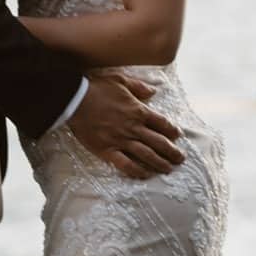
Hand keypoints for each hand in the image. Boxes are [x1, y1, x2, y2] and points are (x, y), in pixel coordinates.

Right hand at [68, 72, 183, 177]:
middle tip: (180, 159)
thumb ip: (139, 87)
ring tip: (168, 169)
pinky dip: (137, 171)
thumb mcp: (121, 80)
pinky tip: (145, 175)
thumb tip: (154, 91)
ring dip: (160, 163)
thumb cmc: (96, 88)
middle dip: (172, 152)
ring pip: (146, 155)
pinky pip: (126, 164)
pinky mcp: (107, 150)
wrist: (75, 100)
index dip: (172, 130)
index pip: (161, 123)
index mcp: (138, 111)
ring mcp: (121, 140)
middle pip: (158, 142)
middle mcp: (133, 127)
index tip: (178, 136)